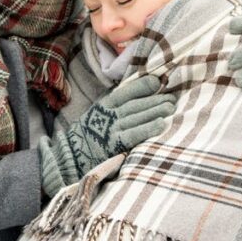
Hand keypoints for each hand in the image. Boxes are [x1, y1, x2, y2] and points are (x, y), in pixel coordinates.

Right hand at [39, 76, 175, 196]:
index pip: (127, 92)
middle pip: (136, 104)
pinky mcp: (115, 145)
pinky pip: (134, 134)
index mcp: (105, 104)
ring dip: (156, 110)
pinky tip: (161, 124)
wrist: (69, 158)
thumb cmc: (88, 135)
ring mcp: (112, 129)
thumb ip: (116, 107)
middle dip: (156, 99)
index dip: (143, 86)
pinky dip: (148, 128)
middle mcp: (109, 114)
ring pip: (137, 116)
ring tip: (171, 107)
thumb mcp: (98, 115)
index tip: (158, 82)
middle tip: (173, 97)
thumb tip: (140, 97)